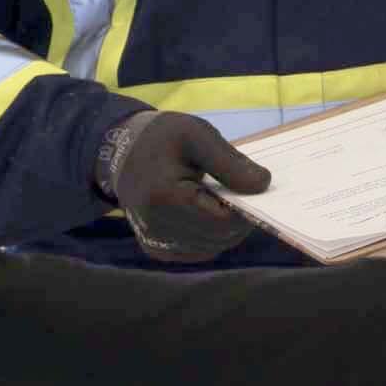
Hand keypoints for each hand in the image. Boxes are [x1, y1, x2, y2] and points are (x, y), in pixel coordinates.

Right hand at [104, 110, 267, 262]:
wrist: (121, 153)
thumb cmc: (163, 138)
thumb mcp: (198, 135)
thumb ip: (231, 162)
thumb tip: (264, 185)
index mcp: (164, 197)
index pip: (223, 221)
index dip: (247, 209)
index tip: (252, 187)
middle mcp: (155, 227)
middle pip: (220, 238)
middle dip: (237, 218)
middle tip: (235, 189)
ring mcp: (153, 243)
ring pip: (212, 247)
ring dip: (224, 227)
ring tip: (216, 195)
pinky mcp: (155, 250)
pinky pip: (198, 251)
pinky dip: (210, 234)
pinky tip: (203, 210)